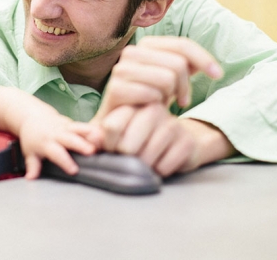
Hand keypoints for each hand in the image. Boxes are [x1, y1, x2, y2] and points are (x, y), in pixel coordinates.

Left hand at [19, 114, 102, 179]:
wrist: (34, 117)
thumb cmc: (33, 139)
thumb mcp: (29, 152)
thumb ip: (33, 165)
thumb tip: (30, 178)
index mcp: (46, 143)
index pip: (56, 153)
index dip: (65, 161)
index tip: (74, 170)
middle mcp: (58, 134)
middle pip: (70, 139)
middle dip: (81, 144)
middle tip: (92, 152)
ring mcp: (67, 127)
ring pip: (80, 129)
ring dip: (92, 134)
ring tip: (104, 140)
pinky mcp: (73, 123)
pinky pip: (86, 126)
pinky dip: (96, 130)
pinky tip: (107, 134)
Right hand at [93, 36, 222, 119]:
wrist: (122, 123)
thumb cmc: (149, 99)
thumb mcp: (171, 79)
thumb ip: (185, 66)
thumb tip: (208, 65)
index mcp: (145, 45)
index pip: (183, 44)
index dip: (204, 59)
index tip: (218, 75)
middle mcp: (131, 53)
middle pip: (178, 63)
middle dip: (184, 85)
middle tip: (179, 98)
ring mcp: (120, 70)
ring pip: (167, 78)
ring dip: (169, 96)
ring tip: (161, 102)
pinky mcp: (115, 89)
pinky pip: (152, 94)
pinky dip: (156, 105)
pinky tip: (150, 110)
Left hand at [100, 105, 233, 175]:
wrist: (177, 141)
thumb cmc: (139, 138)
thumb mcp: (116, 135)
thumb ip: (99, 136)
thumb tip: (90, 139)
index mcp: (133, 105)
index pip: (111, 127)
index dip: (109, 145)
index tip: (114, 147)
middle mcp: (153, 110)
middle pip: (127, 146)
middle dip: (126, 159)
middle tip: (132, 157)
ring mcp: (172, 124)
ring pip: (146, 158)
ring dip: (143, 167)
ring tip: (146, 161)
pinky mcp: (186, 142)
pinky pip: (163, 167)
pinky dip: (159, 171)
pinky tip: (161, 162)